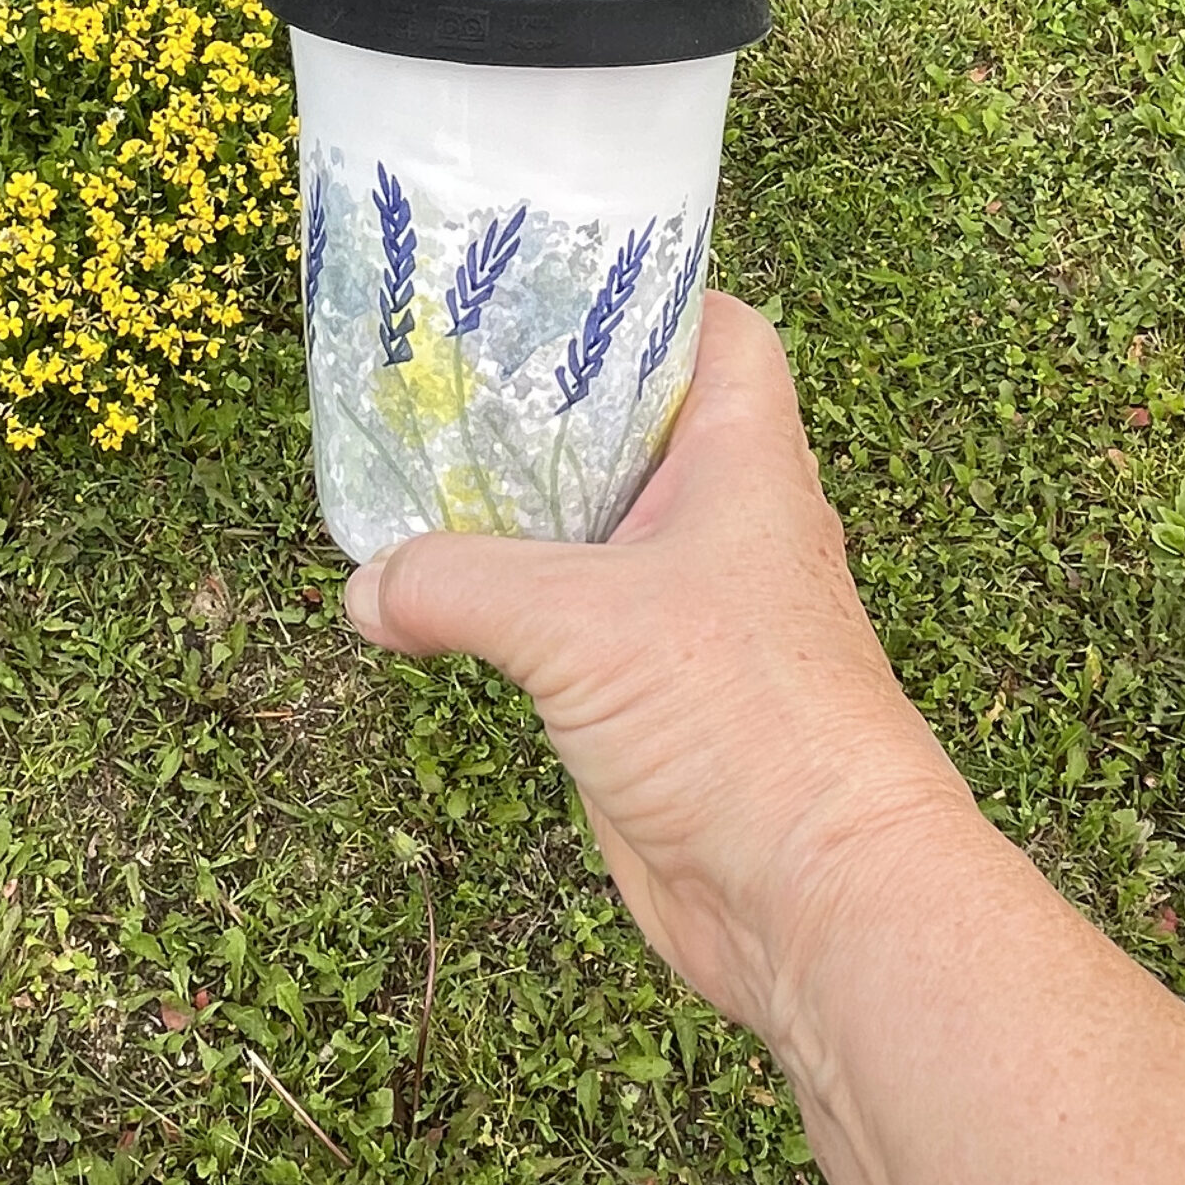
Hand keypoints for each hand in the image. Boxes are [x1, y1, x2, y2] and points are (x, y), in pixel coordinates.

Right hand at [344, 292, 975, 1039]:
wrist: (816, 900)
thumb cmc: (743, 722)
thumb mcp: (577, 623)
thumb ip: (457, 583)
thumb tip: (367, 586)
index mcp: (744, 462)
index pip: (719, 333)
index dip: (651, 297)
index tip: (553, 283)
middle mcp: (719, 523)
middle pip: (629, 427)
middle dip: (538, 406)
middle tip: (435, 375)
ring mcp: (685, 611)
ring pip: (586, 530)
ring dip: (509, 516)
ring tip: (408, 476)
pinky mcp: (646, 694)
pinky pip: (562, 625)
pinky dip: (501, 609)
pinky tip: (425, 602)